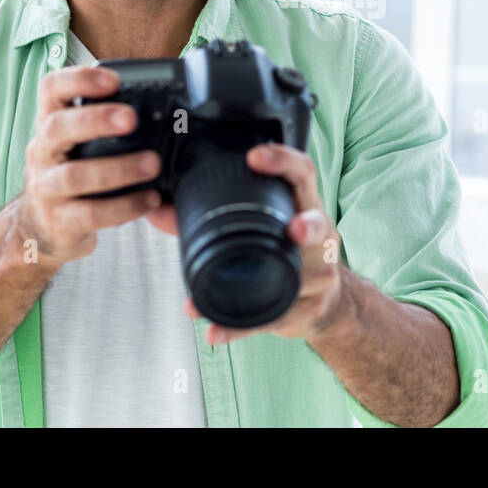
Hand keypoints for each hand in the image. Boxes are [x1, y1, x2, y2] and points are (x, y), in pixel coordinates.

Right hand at [16, 64, 162, 264]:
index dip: (78, 79)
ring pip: (74, 175)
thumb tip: (164, 108)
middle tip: (131, 118)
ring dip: (118, 168)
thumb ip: (106, 123)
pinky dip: (123, 206)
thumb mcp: (78, 143)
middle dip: (95, 119)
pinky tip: (149, 200)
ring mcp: (45, 188)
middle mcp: (42, 151)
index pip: (51, 89)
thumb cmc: (72, 175)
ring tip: (153, 164)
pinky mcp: (59, 221)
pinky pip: (90, 214)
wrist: (42, 227)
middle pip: (57, 128)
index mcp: (50, 123)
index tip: (112, 79)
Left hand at [184, 143, 349, 346]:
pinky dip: (239, 327)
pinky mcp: (303, 311)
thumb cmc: (295, 253)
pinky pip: (268, 319)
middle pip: (319, 226)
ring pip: (298, 278)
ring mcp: (317, 278)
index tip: (256, 156)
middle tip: (295, 231)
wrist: (328, 302)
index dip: (283, 161)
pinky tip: (216, 330)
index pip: (303, 175)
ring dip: (271, 280)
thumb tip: (158, 211)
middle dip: (309, 227)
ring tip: (243, 283)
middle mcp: (319, 240)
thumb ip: (214, 215)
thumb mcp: (269, 226)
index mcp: (305, 209)